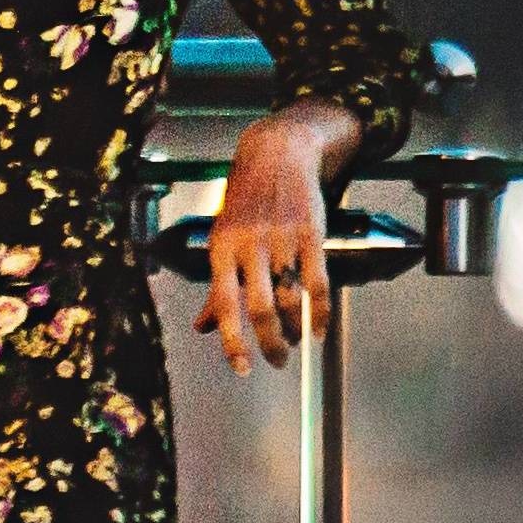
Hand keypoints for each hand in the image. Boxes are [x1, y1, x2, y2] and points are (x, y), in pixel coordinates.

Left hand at [197, 105, 348, 372]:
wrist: (276, 155)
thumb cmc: (244, 203)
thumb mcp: (221, 238)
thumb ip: (216, 284)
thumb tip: (202, 327)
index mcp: (220, 248)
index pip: (223, 304)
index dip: (232, 340)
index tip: (242, 367)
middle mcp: (248, 245)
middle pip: (259, 308)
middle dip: (269, 343)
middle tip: (276, 361)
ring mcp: (280, 239)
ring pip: (290, 298)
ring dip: (294, 329)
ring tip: (295, 340)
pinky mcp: (311, 234)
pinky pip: (318, 283)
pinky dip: (320, 312)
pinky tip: (319, 329)